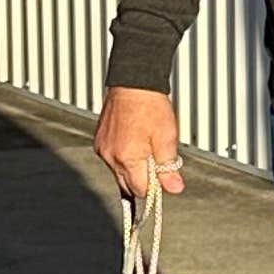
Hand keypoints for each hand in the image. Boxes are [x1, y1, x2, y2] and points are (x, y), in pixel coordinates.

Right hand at [94, 83, 184, 207]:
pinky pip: (113, 160)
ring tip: (145, 145)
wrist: (133, 84)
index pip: (141, 190)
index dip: (155, 185)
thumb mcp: (166, 138)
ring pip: (119, 172)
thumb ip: (168, 167)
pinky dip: (124, 157)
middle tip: (155, 159)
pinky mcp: (99, 143)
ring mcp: (103, 150)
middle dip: (143, 179)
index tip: (163, 174)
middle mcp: (111, 157)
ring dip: (133, 167)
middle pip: (127, 185)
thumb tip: (174, 188)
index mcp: (127, 158)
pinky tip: (134, 142)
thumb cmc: (151, 107)